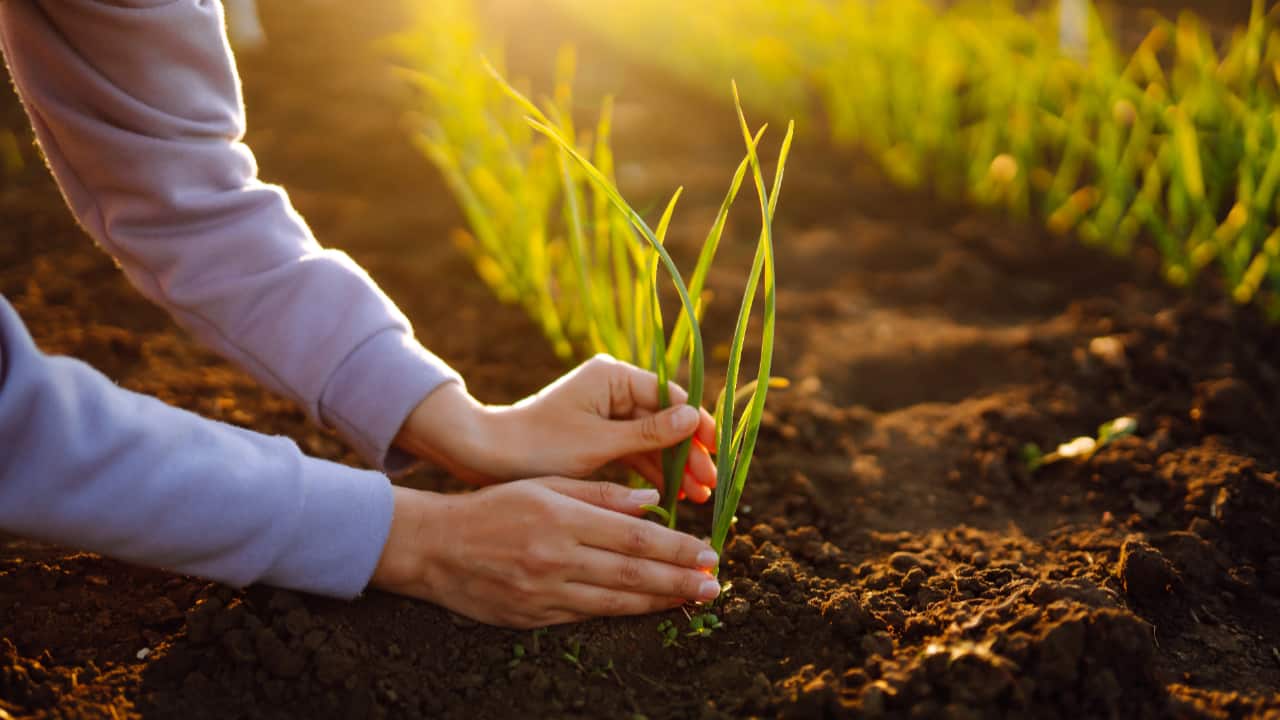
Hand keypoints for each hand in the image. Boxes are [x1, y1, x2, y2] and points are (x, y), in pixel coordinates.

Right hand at [369, 480, 720, 627]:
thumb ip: (599, 493)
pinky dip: (622, 612)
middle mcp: (557, 558)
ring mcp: (546, 592)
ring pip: (616, 600)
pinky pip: (588, 616)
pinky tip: (646, 608)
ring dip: (659, 601)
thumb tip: (651, 501)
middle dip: (679, 580)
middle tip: (714, 585)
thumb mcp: (544, 485)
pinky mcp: (535, 617)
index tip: (707, 553)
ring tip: (692, 600)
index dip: (676, 548)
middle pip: (633, 572)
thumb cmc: (493, 506)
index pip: (635, 537)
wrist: (434, 546)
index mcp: (562, 518)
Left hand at [395, 354, 718, 501]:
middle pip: (665, 419)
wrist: (486, 458)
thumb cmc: (539, 446)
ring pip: (653, 439)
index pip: (670, 396)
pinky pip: (634, 451)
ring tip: (696, 498)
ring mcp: (605, 412)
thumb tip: (693, 418)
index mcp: (612, 377)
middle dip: (688, 453)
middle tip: (707, 486)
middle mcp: (612, 388)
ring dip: (674, 466)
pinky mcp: (598, 435)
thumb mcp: (598, 444)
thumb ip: (649, 433)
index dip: (696, 426)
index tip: (713, 455)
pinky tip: (671, 496)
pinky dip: (651, 472)